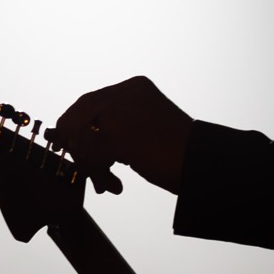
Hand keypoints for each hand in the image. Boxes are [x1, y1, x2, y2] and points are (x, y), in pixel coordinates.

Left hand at [54, 76, 193, 196]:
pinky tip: (115, 186)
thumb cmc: (179, 152)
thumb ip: (120, 123)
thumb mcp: (147, 124)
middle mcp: (124, 93)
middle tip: (82, 168)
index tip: (70, 146)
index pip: (89, 102)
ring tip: (106, 183)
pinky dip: (99, 175)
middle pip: (78, 117)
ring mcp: (119, 112)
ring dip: (91, 167)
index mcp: (134, 87)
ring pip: (83, 139)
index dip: (75, 125)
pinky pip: (92, 157)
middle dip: (76, 146)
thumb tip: (85, 140)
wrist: (202, 162)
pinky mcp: (118, 135)